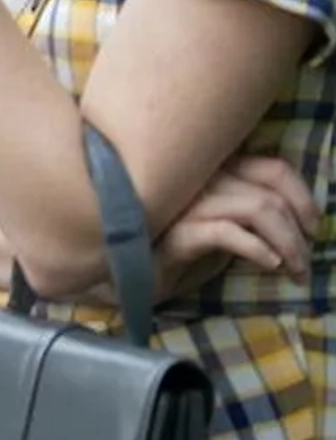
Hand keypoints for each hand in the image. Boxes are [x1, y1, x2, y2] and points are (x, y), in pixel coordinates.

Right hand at [154, 154, 318, 296]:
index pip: (272, 167)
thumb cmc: (176, 246)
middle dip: (299, 233)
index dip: (303, 198)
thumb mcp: (220, 223)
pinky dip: (259, 249)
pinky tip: (270, 265)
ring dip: (288, 245)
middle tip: (306, 264)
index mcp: (212, 169)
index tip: (313, 229)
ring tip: (294, 272)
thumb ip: (247, 209)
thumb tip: (298, 221)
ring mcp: (186, 201)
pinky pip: (229, 232)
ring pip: (258, 209)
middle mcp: (199, 176)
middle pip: (271, 192)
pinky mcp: (176, 231)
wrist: (127, 272)